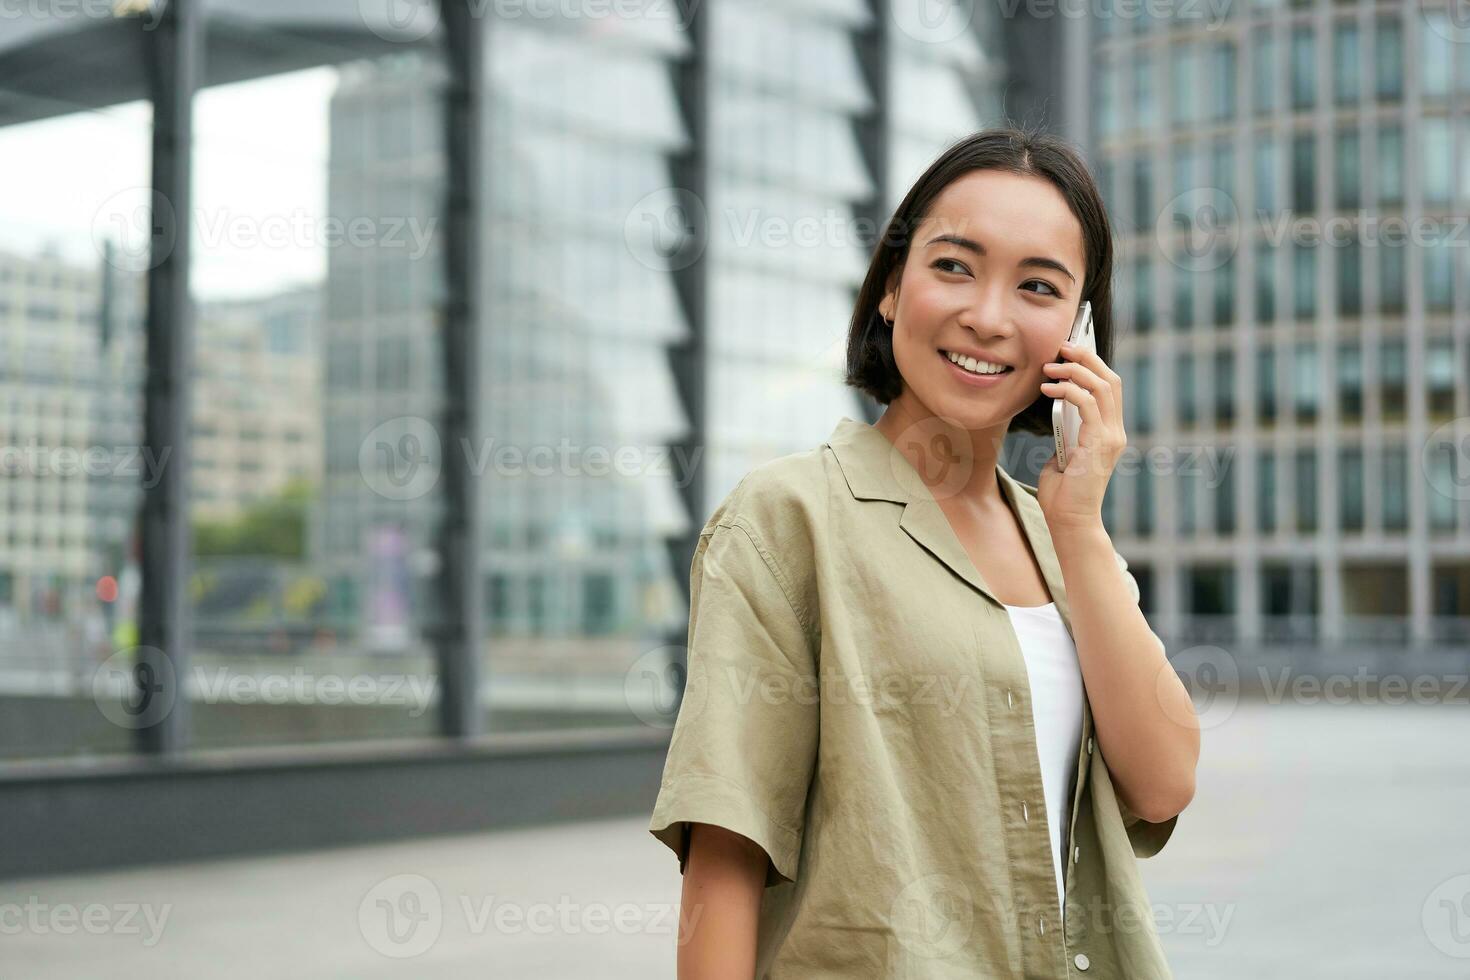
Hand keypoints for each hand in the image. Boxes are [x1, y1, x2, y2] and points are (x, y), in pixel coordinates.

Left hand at [1036, 341, 1126, 531]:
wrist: (1069, 521)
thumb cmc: (1062, 493)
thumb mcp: (1062, 454)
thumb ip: (1065, 433)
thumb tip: (1056, 412)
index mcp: (1109, 432)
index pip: (1109, 387)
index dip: (1092, 364)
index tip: (1068, 352)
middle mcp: (1115, 432)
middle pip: (1110, 379)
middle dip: (1086, 357)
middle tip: (1062, 347)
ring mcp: (1111, 437)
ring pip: (1102, 387)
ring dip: (1074, 371)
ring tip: (1048, 368)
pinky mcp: (1099, 444)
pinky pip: (1087, 405)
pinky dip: (1068, 391)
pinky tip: (1047, 390)